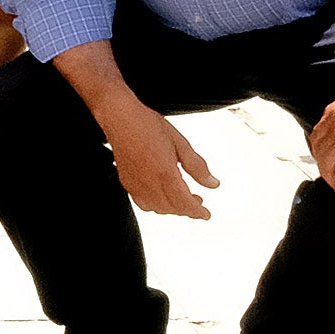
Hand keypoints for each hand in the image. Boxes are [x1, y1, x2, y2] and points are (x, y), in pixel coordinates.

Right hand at [98, 101, 216, 218]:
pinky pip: (143, 204)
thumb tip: (213, 184)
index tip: (206, 215)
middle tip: (198, 202)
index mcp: (166, 173)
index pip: (185, 203)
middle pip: (172, 208)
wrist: (121, 118)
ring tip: (182, 198)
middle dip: (187, 210)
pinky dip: (156, 205)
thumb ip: (198, 167)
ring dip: (172, 208)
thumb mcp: (181, 144)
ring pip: (158, 209)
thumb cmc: (149, 126)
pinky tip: (162, 196)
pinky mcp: (127, 183)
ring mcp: (136, 185)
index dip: (197, 212)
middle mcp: (150, 183)